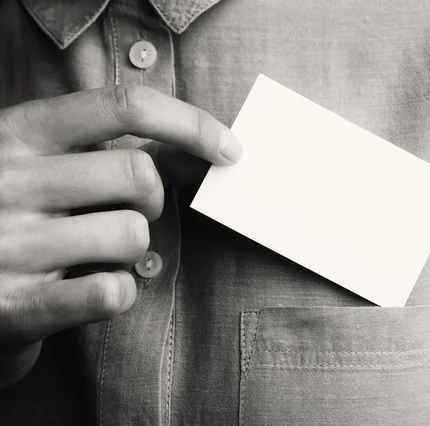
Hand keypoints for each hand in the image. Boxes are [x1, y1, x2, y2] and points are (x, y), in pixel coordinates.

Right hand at [0, 85, 241, 361]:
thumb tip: (214, 147)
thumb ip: (120, 153)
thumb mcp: (50, 166)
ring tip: (92, 254)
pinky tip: (89, 288)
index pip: (123, 106)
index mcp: (18, 132)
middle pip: (138, 175)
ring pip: (132, 236)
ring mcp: (6, 245)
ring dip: (131, 251)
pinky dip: (119, 293)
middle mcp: (6, 181)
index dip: (190, 124)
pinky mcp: (13, 306)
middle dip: (151, 200)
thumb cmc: (21, 216)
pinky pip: (112, 293)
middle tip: (125, 213)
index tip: (230, 149)